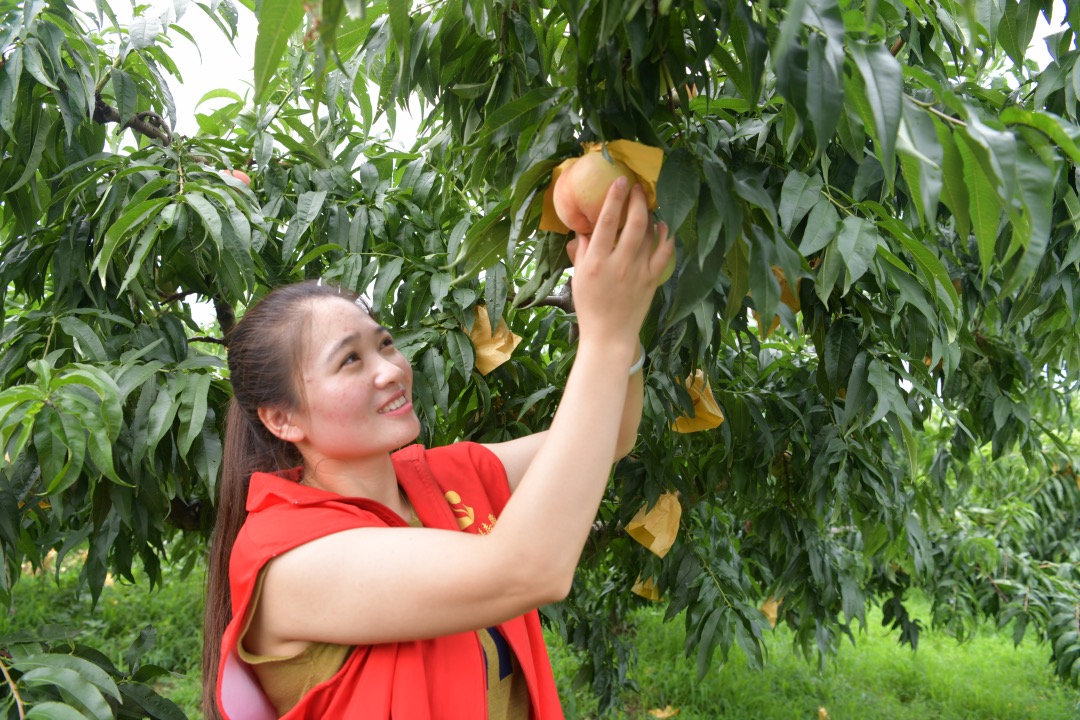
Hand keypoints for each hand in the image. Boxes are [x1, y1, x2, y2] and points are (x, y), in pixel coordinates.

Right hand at [568, 178, 672, 356]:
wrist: (609, 336)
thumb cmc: (589, 307)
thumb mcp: (578, 278)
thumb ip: (581, 251)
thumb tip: (585, 229)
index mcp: (596, 262)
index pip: (605, 223)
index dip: (614, 199)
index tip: (620, 181)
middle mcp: (618, 264)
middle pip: (632, 224)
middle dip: (636, 201)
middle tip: (637, 187)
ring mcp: (638, 272)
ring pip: (648, 235)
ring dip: (649, 215)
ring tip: (647, 204)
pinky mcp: (651, 281)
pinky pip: (663, 254)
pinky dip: (665, 237)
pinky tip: (664, 225)